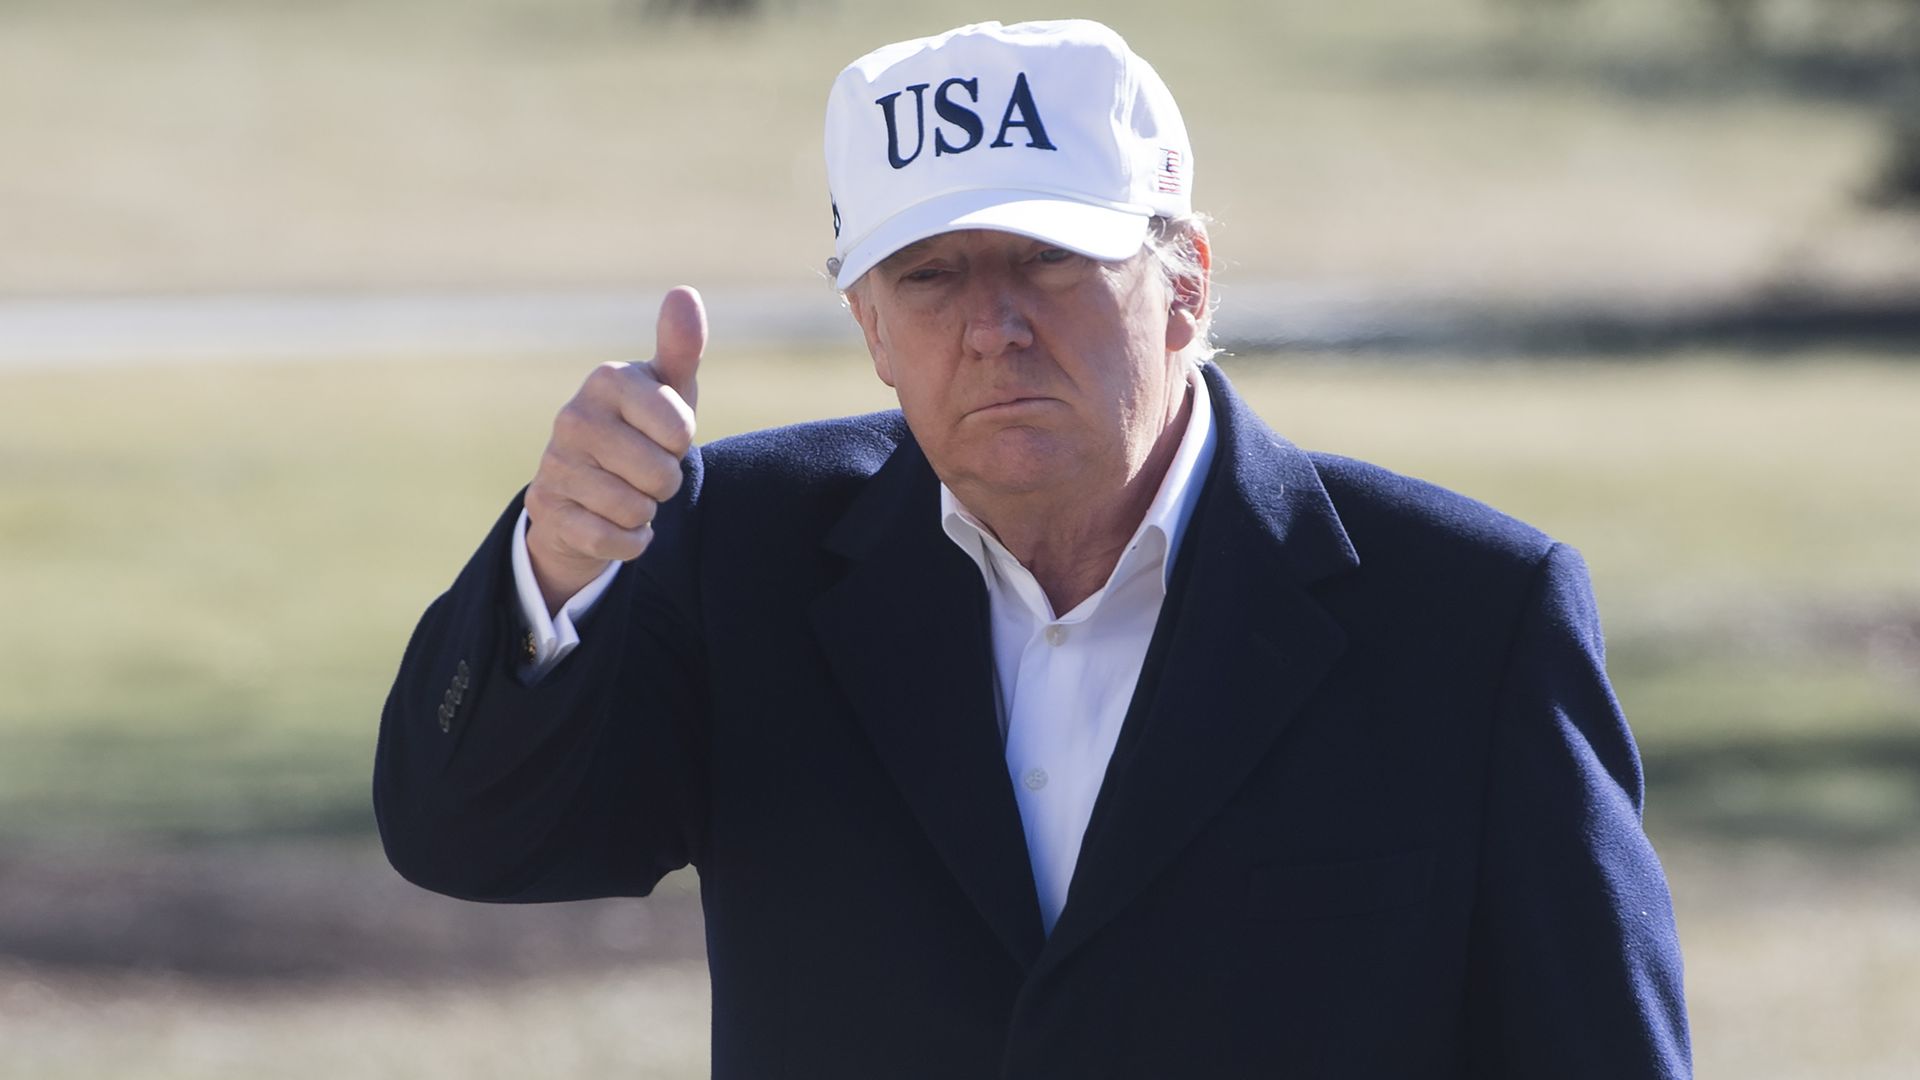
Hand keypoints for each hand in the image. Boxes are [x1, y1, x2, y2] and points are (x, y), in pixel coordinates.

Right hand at [524, 286, 704, 613]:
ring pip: (635, 509)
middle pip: (660, 475)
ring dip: (644, 511)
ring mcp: (554, 464)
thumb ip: (681, 347)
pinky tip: (614, 523)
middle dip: (665, 483)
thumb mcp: (669, 389)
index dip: (680, 444)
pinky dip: (627, 541)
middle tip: (645, 469)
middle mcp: (573, 417)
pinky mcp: (545, 509)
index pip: (679, 430)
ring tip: (627, 491)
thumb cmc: (643, 428)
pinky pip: (610, 540)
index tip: (662, 435)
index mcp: (607, 380)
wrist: (589, 489)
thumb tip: (683, 292)